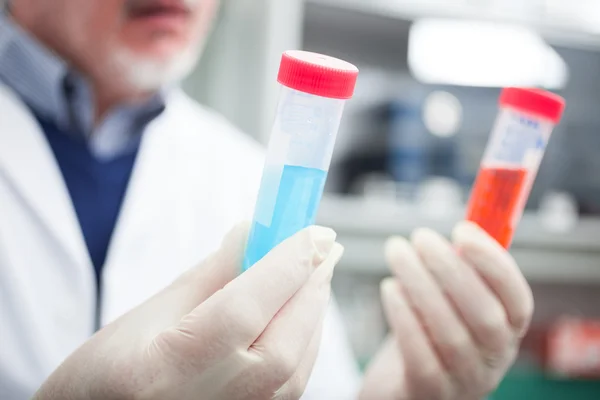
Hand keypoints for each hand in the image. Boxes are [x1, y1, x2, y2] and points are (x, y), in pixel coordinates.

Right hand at [34, 224, 343, 399]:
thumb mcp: (150, 312)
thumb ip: (211, 274)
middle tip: (324, 245)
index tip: (315, 231)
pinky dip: (305, 339)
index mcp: (173, 367)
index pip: (246, 307)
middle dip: (311, 284)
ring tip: (316, 270)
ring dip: (313, 310)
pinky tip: (303, 311)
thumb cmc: (106, 370)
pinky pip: (293, 380)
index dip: (287, 264)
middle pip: (285, 339)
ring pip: (298, 362)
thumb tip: (254, 232)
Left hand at [360, 221, 533, 399]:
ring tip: (397, 252)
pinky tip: (389, 288)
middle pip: (484, 315)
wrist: (402, 387)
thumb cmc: (428, 334)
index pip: (517, 298)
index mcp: (507, 332)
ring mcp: (463, 381)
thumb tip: (455, 233)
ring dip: (421, 285)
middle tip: (419, 237)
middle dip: (450, 268)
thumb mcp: (451, 303)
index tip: (462, 230)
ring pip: (450, 333)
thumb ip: (458, 273)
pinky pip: (420, 355)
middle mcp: (493, 360)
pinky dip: (404, 317)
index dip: (493, 262)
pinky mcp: (428, 392)